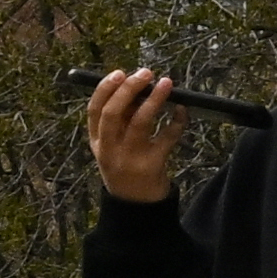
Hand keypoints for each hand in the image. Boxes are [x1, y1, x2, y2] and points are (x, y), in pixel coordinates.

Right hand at [85, 69, 182, 203]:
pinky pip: (167, 138)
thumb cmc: (127, 166)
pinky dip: (177, 121)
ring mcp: (130, 159)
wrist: (136, 205)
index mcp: (97, 142)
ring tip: (167, 83)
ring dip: (154, 100)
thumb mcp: (114, 146)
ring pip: (140, 123)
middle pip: (113, 114)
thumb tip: (138, 87)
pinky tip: (182, 110)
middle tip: (145, 73)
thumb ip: (121, 121)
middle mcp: (109, 150)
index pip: (94, 111)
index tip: (119, 72)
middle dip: (128, 90)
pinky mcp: (152, 166)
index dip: (105, 89)